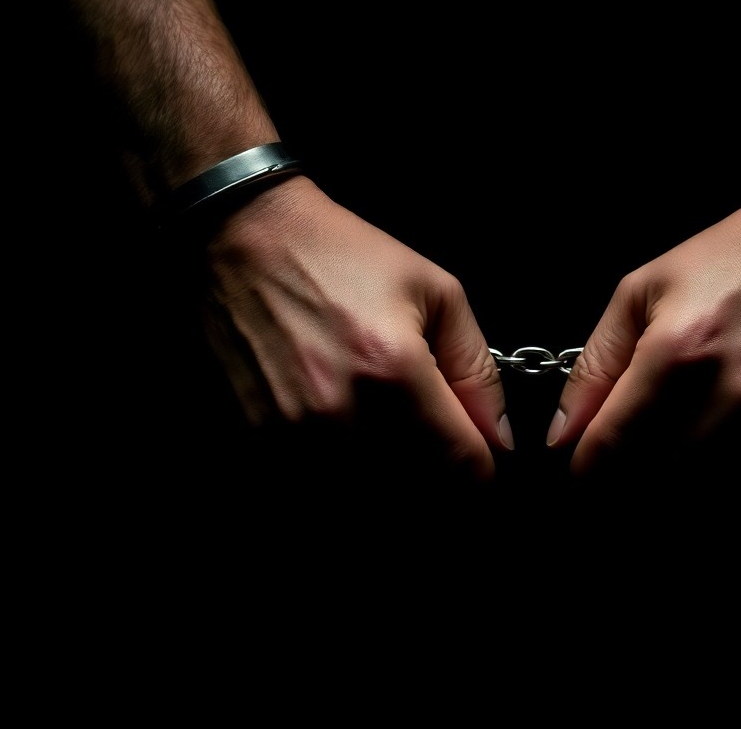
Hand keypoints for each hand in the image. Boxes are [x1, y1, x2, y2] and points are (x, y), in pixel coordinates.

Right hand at [199, 176, 510, 479]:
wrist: (242, 238)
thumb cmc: (343, 256)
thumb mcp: (435, 291)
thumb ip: (476, 368)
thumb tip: (498, 438)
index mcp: (394, 374)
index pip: (463, 467)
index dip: (480, 464)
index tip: (474, 449)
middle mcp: (341, 417)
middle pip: (415, 494)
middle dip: (433, 475)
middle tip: (427, 439)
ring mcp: (290, 438)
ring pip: (363, 502)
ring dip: (383, 482)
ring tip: (381, 434)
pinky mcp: (253, 445)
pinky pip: (310, 491)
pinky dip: (334, 476)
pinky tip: (338, 436)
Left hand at [548, 185, 740, 474]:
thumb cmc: (722, 261)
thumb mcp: (639, 293)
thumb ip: (595, 366)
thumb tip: (562, 433)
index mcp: (675, 357)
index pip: (609, 451)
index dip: (581, 466)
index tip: (576, 459)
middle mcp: (723, 401)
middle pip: (646, 483)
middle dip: (617, 479)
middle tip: (611, 456)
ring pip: (690, 493)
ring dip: (660, 484)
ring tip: (650, 454)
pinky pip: (735, 485)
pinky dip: (705, 478)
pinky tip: (693, 450)